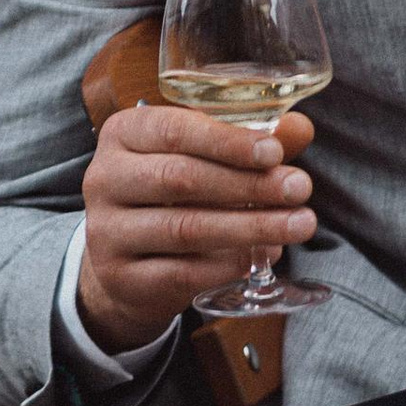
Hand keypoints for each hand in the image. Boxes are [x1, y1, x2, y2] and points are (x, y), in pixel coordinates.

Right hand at [76, 105, 316, 353]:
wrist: (128, 261)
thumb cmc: (173, 195)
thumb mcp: (204, 158)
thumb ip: (248, 142)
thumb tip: (298, 128)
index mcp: (123, 134)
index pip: (174, 130)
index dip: (228, 141)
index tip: (275, 153)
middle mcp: (105, 178)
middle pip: (181, 178)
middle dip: (248, 185)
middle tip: (300, 189)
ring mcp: (106, 231)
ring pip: (184, 228)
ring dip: (249, 227)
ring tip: (297, 225)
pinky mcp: (120, 276)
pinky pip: (181, 272)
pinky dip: (227, 264)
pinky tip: (262, 256)